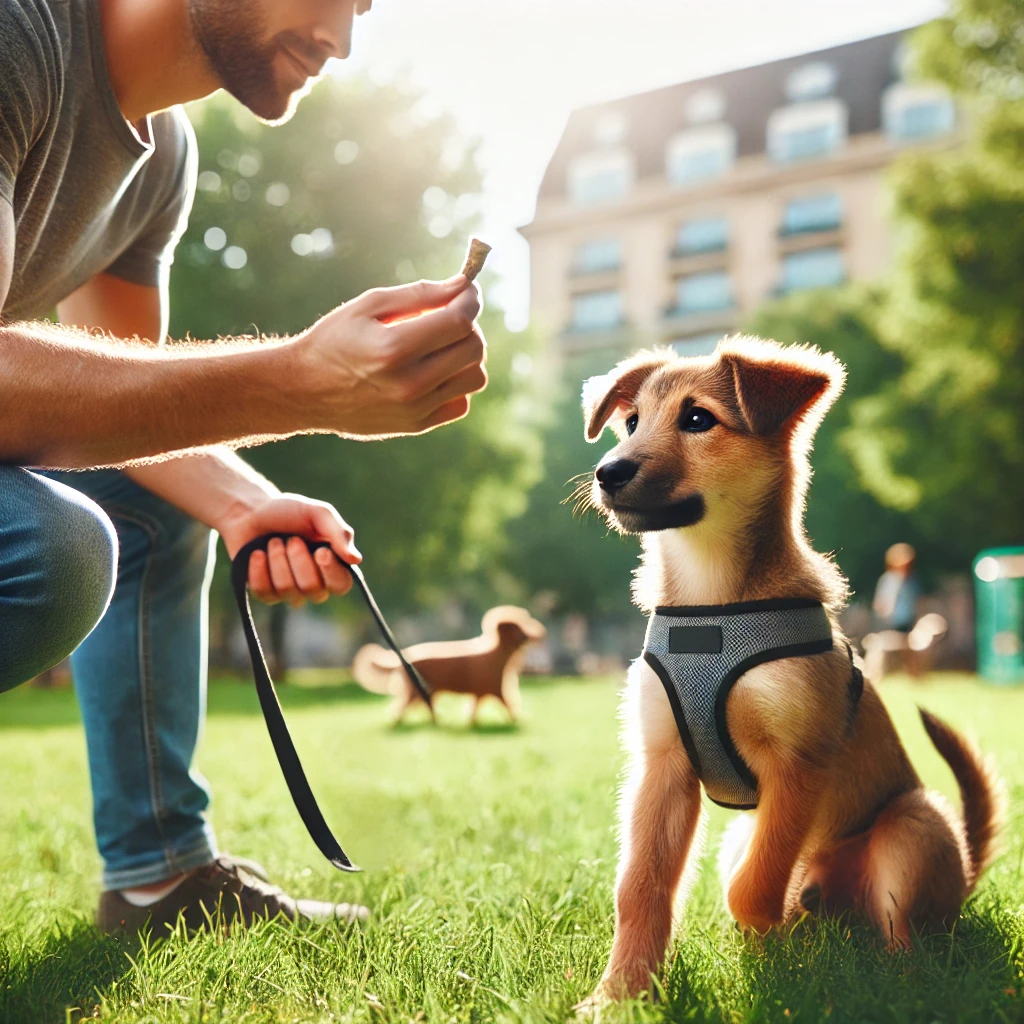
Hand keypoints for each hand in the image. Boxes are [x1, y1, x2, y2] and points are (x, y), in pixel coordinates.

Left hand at [218, 494, 360, 606]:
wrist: (252, 512)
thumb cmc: (290, 513)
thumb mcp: (318, 513)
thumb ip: (339, 533)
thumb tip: (356, 560)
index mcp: (334, 566)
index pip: (341, 585)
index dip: (331, 571)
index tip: (321, 551)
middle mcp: (315, 585)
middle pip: (312, 588)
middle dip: (298, 559)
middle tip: (291, 539)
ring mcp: (290, 592)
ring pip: (287, 590)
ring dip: (277, 559)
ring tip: (273, 541)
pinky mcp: (266, 594)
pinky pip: (264, 592)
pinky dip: (259, 568)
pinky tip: (258, 553)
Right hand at [298, 276, 486, 437]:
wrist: (305, 390)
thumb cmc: (335, 340)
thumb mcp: (368, 305)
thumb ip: (419, 294)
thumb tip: (463, 285)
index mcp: (394, 348)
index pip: (459, 321)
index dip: (470, 299)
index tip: (467, 289)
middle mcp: (409, 383)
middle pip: (473, 348)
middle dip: (469, 325)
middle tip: (450, 315)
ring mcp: (415, 409)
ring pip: (475, 377)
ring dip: (467, 355)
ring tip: (442, 345)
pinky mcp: (417, 425)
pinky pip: (461, 402)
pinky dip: (456, 383)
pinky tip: (433, 371)